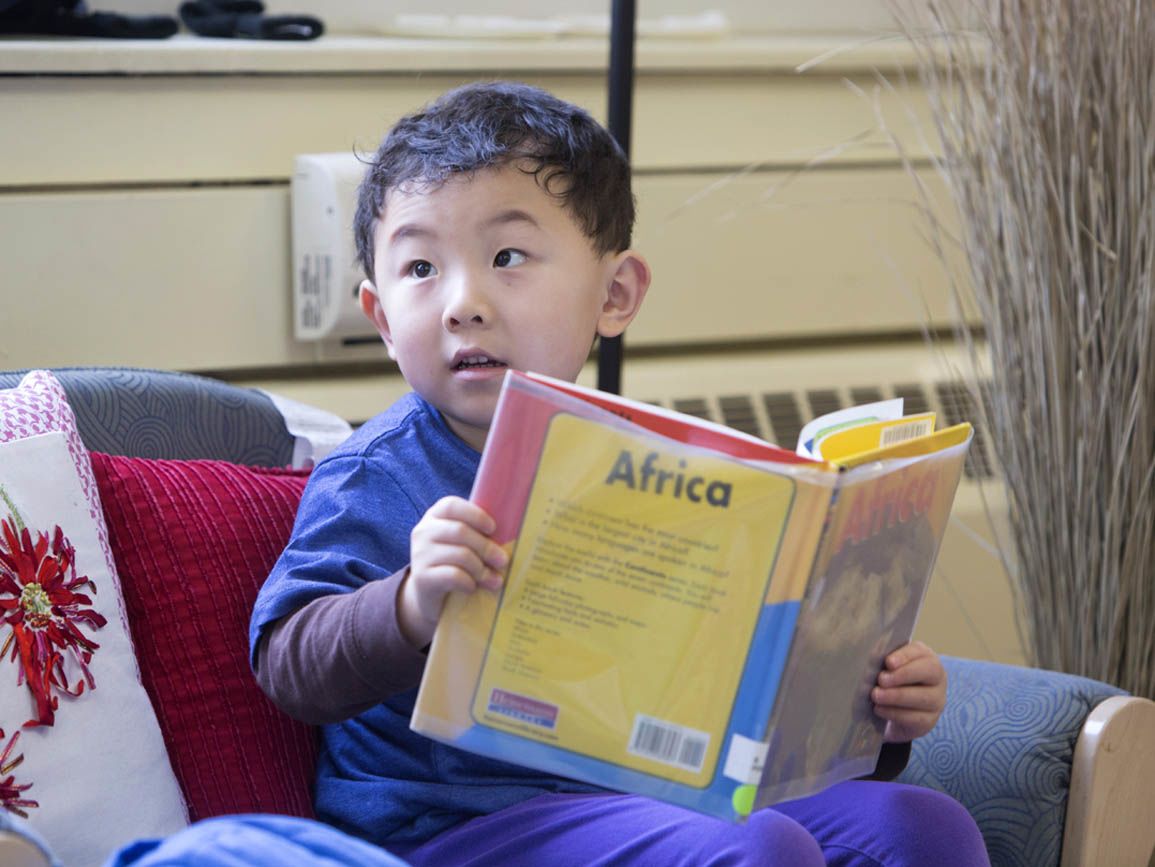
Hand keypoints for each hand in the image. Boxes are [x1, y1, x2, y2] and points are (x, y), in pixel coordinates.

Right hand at [397, 496, 507, 647]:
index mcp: (435, 516)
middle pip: (460, 532)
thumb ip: (478, 533)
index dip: (475, 515)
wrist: (429, 595)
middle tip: (503, 560)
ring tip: (495, 580)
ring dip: (482, 569)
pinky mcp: (422, 577)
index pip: (451, 506)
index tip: (493, 528)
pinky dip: (469, 582)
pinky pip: (453, 576)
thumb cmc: (453, 563)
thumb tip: (514, 531)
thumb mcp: (462, 543)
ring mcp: (419, 554)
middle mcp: (423, 532)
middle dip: (486, 547)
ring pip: (459, 555)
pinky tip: (473, 587)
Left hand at [872, 640, 946, 742]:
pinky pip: (916, 718)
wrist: (894, 710)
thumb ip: (884, 661)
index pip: (920, 652)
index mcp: (926, 658)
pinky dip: (895, 713)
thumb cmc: (890, 680)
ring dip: (896, 696)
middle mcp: (937, 678)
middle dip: (903, 675)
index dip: (905, 656)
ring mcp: (937, 701)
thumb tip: (869, 656)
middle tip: (881, 679)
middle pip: (929, 672)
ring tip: (876, 695)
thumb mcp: (887, 667)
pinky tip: (879, 709)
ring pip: (924, 697)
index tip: (888, 662)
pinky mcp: (929, 721)